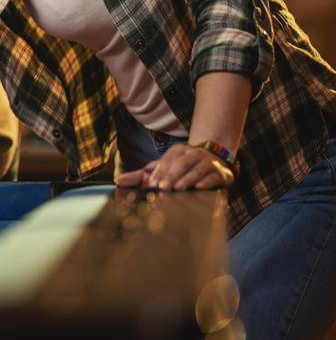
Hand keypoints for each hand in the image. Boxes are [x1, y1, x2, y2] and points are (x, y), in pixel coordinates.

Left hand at [114, 144, 235, 191]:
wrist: (215, 160)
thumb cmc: (181, 168)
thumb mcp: (162, 168)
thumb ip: (140, 176)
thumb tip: (118, 181)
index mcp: (178, 151)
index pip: (167, 160)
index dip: (159, 171)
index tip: (151, 184)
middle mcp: (194, 154)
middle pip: (181, 163)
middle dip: (171, 175)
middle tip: (163, 188)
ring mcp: (209, 163)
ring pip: (198, 169)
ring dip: (187, 178)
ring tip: (178, 188)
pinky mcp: (222, 174)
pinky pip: (214, 176)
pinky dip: (207, 182)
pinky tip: (199, 187)